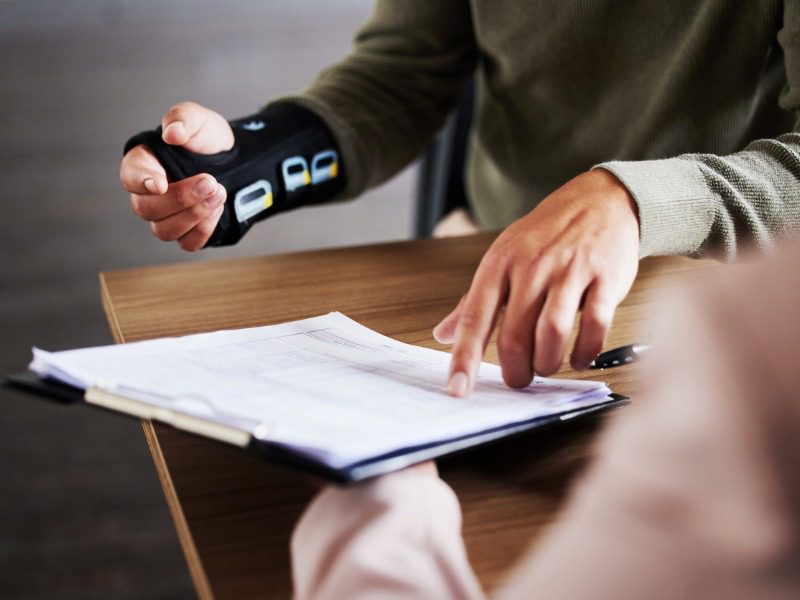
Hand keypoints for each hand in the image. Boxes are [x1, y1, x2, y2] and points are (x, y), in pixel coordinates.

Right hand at [119, 102, 234, 250]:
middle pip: (147, 209)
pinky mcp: (187, 233)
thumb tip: (172, 133)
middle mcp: (149, 195)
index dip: (142, 182)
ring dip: (194, 214)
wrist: (236, 160)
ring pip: (165, 230)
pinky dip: (203, 229)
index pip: (130, 178)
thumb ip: (182, 119)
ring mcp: (166, 217)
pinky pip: (188, 243)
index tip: (160, 183)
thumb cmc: (207, 138)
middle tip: (210, 182)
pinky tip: (217, 208)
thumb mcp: (198, 119)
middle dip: (181, 198)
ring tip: (219, 192)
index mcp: (143, 164)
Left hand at [433, 169, 639, 395]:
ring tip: (546, 367)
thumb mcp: (502, 259)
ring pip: (552, 333)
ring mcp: (569, 271)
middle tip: (519, 379)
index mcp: (499, 264)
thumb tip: (442, 335)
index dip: (465, 358)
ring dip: (548, 363)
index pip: (474, 318)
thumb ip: (473, 302)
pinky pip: (595, 326)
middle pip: (515, 335)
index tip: (458, 389)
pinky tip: (580, 357)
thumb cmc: (545, 235)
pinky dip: (586, 352)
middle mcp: (531, 267)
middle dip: (516, 370)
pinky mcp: (605, 278)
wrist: (599, 200)